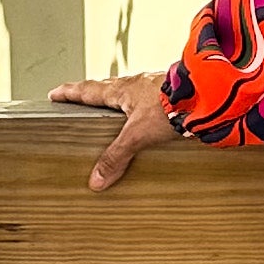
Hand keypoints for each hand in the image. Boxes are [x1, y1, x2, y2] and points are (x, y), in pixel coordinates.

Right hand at [46, 70, 183, 190]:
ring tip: (115, 109)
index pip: (87, 90)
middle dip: (93, 94)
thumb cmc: (173, 106)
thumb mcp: (137, 135)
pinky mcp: (174, 93)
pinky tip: (151, 115)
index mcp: (122, 90)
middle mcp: (137, 84)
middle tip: (81, 98)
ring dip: (121, 99)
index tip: (55, 95)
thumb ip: (117, 156)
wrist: (208, 95)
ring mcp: (157, 86)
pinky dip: (144, 105)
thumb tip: (96, 179)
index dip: (69, 94)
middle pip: (108, 88)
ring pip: (131, 92)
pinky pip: (152, 98)